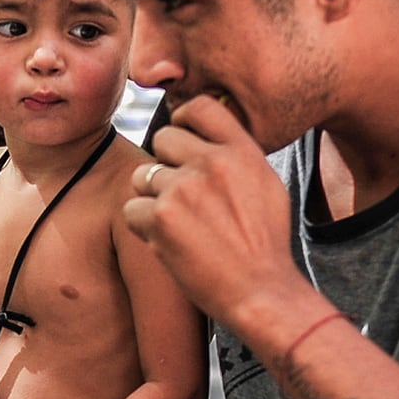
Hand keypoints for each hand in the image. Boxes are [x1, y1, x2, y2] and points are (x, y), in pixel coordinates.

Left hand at [123, 91, 308, 332]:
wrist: (261, 291)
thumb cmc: (266, 245)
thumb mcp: (267, 186)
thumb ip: (238, 157)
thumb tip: (207, 139)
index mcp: (241, 151)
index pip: (200, 107)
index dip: (183, 121)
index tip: (182, 139)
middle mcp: (211, 162)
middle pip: (163, 139)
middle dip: (166, 165)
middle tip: (181, 197)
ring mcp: (183, 188)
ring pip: (142, 176)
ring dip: (152, 199)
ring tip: (178, 225)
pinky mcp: (160, 218)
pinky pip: (131, 209)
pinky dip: (143, 228)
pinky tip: (168, 243)